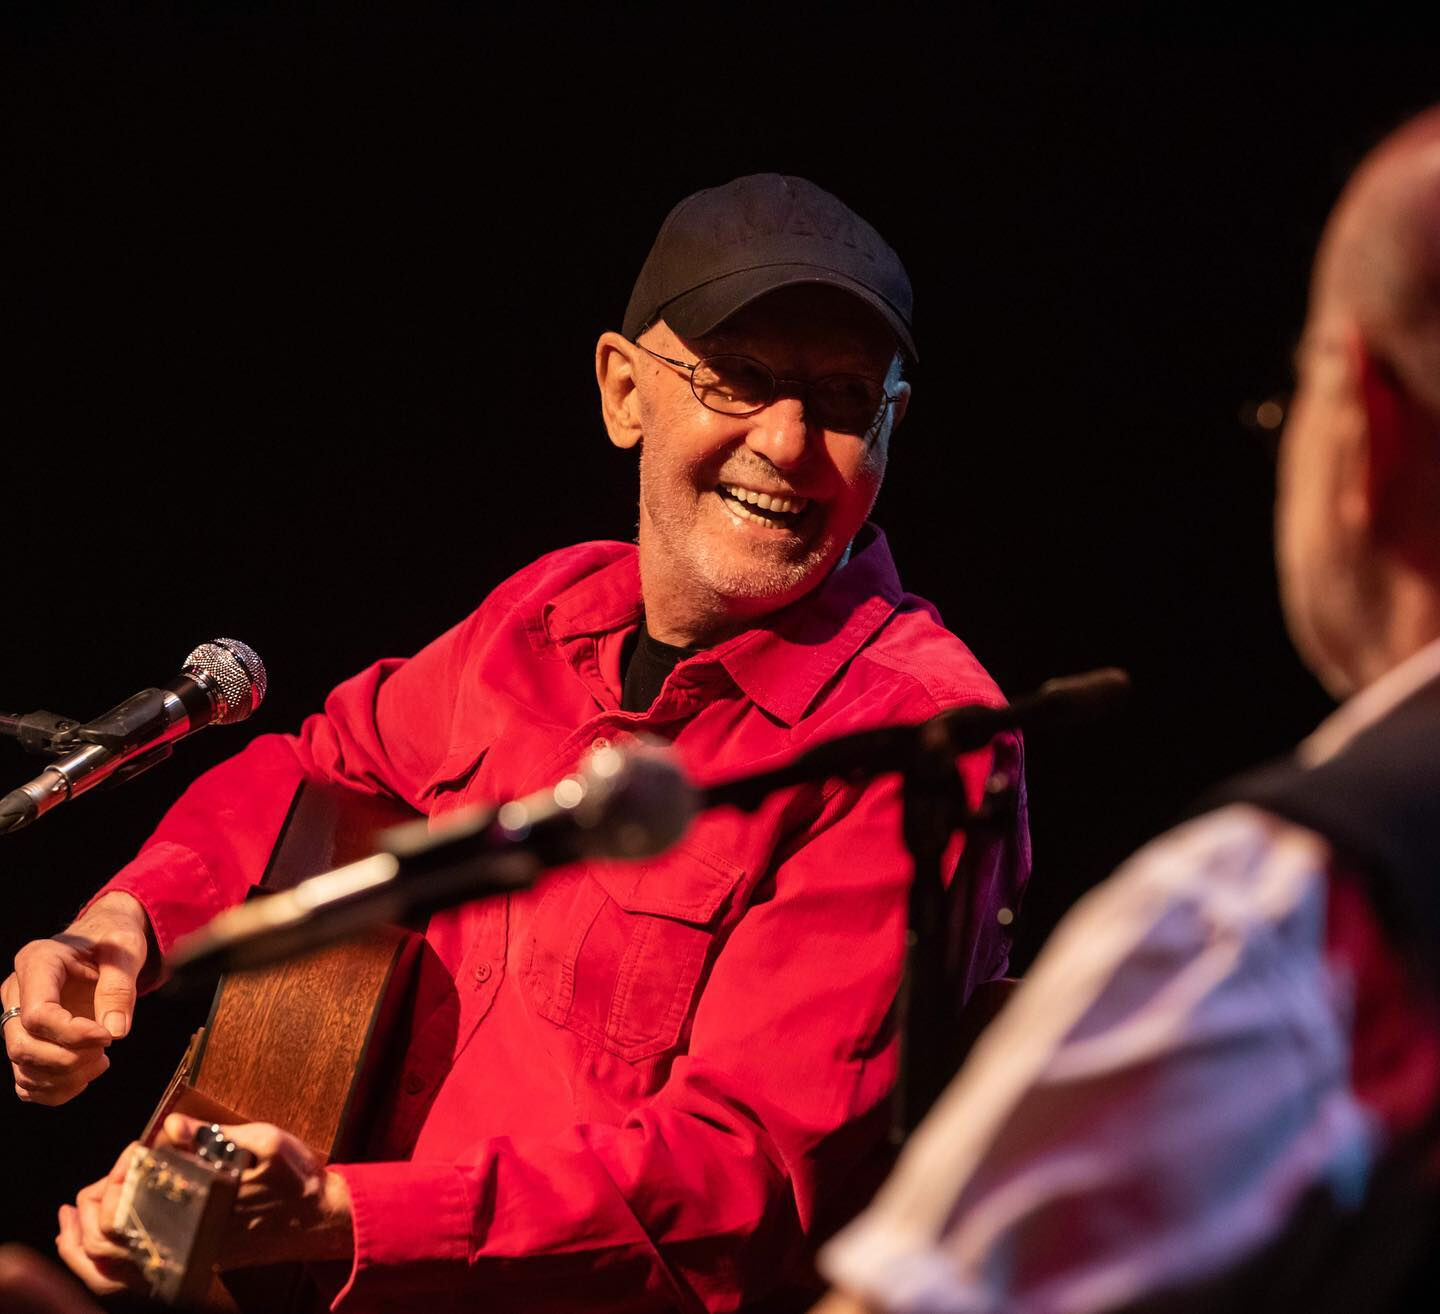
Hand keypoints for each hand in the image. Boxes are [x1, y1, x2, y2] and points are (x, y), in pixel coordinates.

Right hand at [3, 892, 148, 1104]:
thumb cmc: (112, 940)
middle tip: (106, 1050)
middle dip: (68, 1059)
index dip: (72, 1033)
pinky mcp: (26, 1038)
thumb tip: (116, 1032)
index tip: (108, 1036)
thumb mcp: (124, 949)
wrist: (102, 941)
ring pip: (22, 1067)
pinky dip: (55, 1090)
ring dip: (64, 1078)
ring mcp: (16, 1018)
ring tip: (101, 1061)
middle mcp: (15, 992)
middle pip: (23, 1046)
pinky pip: (26, 1080)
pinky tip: (86, 1074)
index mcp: (37, 962)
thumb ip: (120, 986)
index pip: (37, 1014)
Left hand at [54, 1117, 353, 1296]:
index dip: (115, 1180)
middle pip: (106, 1244)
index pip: (127, 1205)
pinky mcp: (195, 1264)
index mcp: (197, 1205)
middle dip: (88, 1213)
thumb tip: (173, 1127)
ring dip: (86, 1244)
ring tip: (75, 1216)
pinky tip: (105, 1237)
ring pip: (116, 1268)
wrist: (321, 1220)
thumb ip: (217, 1135)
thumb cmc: (297, 1178)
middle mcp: (186, 1238)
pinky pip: (136, 1275)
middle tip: (89, 1188)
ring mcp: (189, 1256)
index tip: (132, 1154)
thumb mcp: (266, 1142)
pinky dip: (109, 1260)